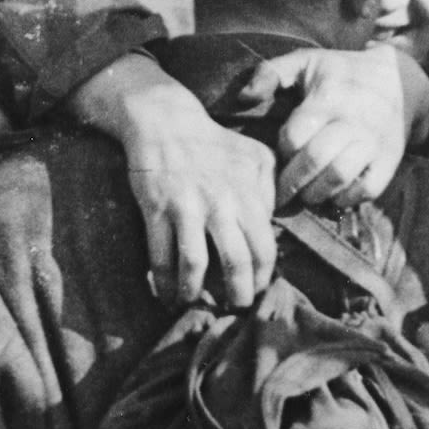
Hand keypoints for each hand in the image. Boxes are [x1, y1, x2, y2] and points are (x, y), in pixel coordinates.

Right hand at [77, 55, 275, 307]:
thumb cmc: (213, 143)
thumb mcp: (255, 156)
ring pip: (195, 264)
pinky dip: (162, 281)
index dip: (262, 278)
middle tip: (234, 307)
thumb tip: (272, 224)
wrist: (165, 120)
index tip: (256, 290)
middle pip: (236, 262)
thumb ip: (270, 190)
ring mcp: (187, 206)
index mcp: (247, 194)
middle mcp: (221, 203)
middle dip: (237, 294)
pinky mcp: (156, 208)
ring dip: (195, 292)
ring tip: (193, 302)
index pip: (264, 248)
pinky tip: (164, 294)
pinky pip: (160, 255)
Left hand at [240, 44, 415, 207]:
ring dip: (315, 193)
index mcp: (327, 98)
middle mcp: (352, 121)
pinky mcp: (390, 160)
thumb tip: (245, 97)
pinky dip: (346, 199)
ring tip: (304, 195)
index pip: (296, 134)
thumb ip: (271, 73)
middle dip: (291, 182)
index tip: (278, 154)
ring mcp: (373, 142)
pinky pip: (367, 189)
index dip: (282, 149)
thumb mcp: (306, 61)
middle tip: (280, 193)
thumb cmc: (341, 72)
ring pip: (339, 177)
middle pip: (315, 160)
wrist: (398, 80)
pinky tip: (332, 195)